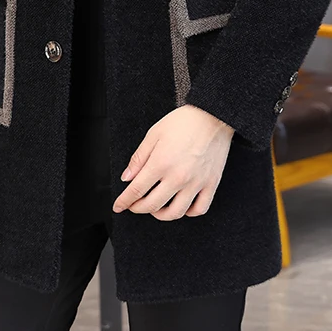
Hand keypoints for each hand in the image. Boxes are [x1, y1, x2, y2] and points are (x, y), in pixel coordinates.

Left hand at [112, 104, 234, 220]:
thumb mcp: (154, 134)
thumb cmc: (184, 121)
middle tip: (134, 205)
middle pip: (152, 205)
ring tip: (156, 209)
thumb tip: (127, 177)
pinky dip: (188, 213)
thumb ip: (139, 158)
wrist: (212, 115)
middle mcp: (177, 177)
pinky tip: (182, 206)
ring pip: (175, 212)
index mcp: (160, 163)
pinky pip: (199, 209)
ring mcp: (195, 183)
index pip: (136, 190)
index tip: (119, 205)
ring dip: (161, 215)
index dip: (124, 201)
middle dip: (138, 208)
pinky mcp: (211, 183)